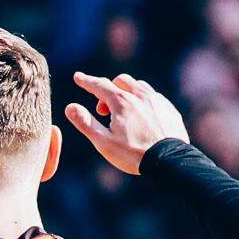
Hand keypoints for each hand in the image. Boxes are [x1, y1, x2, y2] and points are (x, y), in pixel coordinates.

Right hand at [64, 72, 189, 174]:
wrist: (169, 161)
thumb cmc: (133, 154)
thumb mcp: (103, 142)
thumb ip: (85, 123)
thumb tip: (70, 107)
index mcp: (121, 102)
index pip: (100, 86)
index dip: (87, 81)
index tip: (78, 77)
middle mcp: (140, 96)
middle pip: (120, 81)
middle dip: (108, 89)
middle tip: (103, 110)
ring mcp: (157, 101)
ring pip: (139, 85)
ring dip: (127, 92)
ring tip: (123, 112)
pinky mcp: (169, 109)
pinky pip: (153, 96)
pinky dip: (142, 101)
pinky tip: (141, 116)